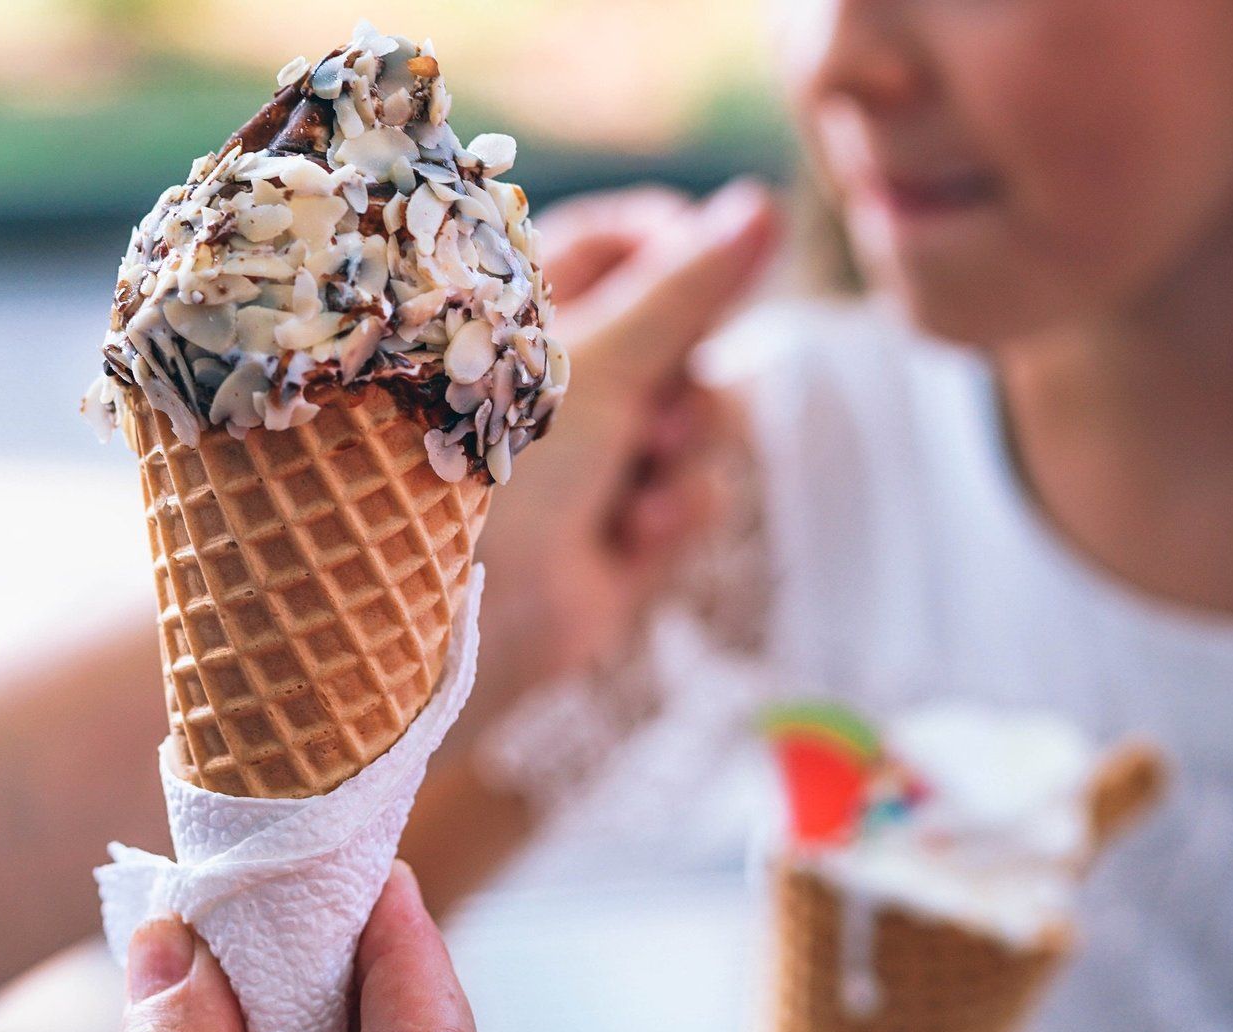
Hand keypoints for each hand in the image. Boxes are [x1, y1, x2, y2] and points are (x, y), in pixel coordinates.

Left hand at [476, 179, 779, 698]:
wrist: (468, 626)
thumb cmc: (500, 472)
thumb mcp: (598, 362)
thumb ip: (685, 287)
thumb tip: (764, 204)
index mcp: (524, 316)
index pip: (623, 239)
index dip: (678, 246)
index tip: (717, 256)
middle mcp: (563, 380)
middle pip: (683, 327)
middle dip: (688, 367)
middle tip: (662, 398)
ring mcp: (599, 455)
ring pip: (705, 410)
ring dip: (688, 442)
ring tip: (644, 473)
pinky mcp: (628, 526)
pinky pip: (699, 489)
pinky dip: (676, 508)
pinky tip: (633, 534)